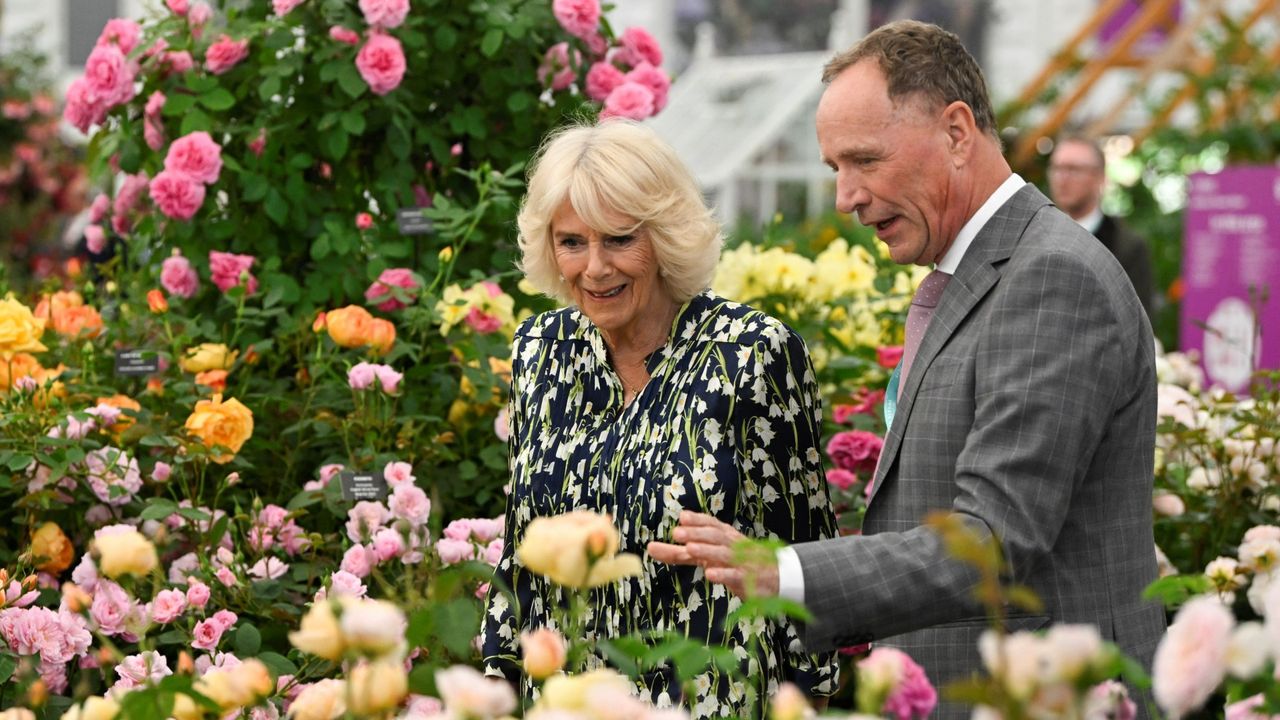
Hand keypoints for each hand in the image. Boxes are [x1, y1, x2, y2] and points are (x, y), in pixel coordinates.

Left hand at [646, 511, 778, 597]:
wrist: (777, 578)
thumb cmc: (737, 563)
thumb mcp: (708, 555)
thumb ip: (680, 552)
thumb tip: (652, 545)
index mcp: (725, 536)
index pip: (711, 525)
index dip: (698, 520)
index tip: (682, 517)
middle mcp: (733, 546)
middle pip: (715, 536)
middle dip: (697, 533)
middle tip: (677, 532)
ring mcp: (742, 562)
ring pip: (724, 554)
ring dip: (707, 550)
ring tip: (690, 548)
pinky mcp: (747, 581)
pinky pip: (735, 576)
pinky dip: (723, 575)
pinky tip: (710, 574)